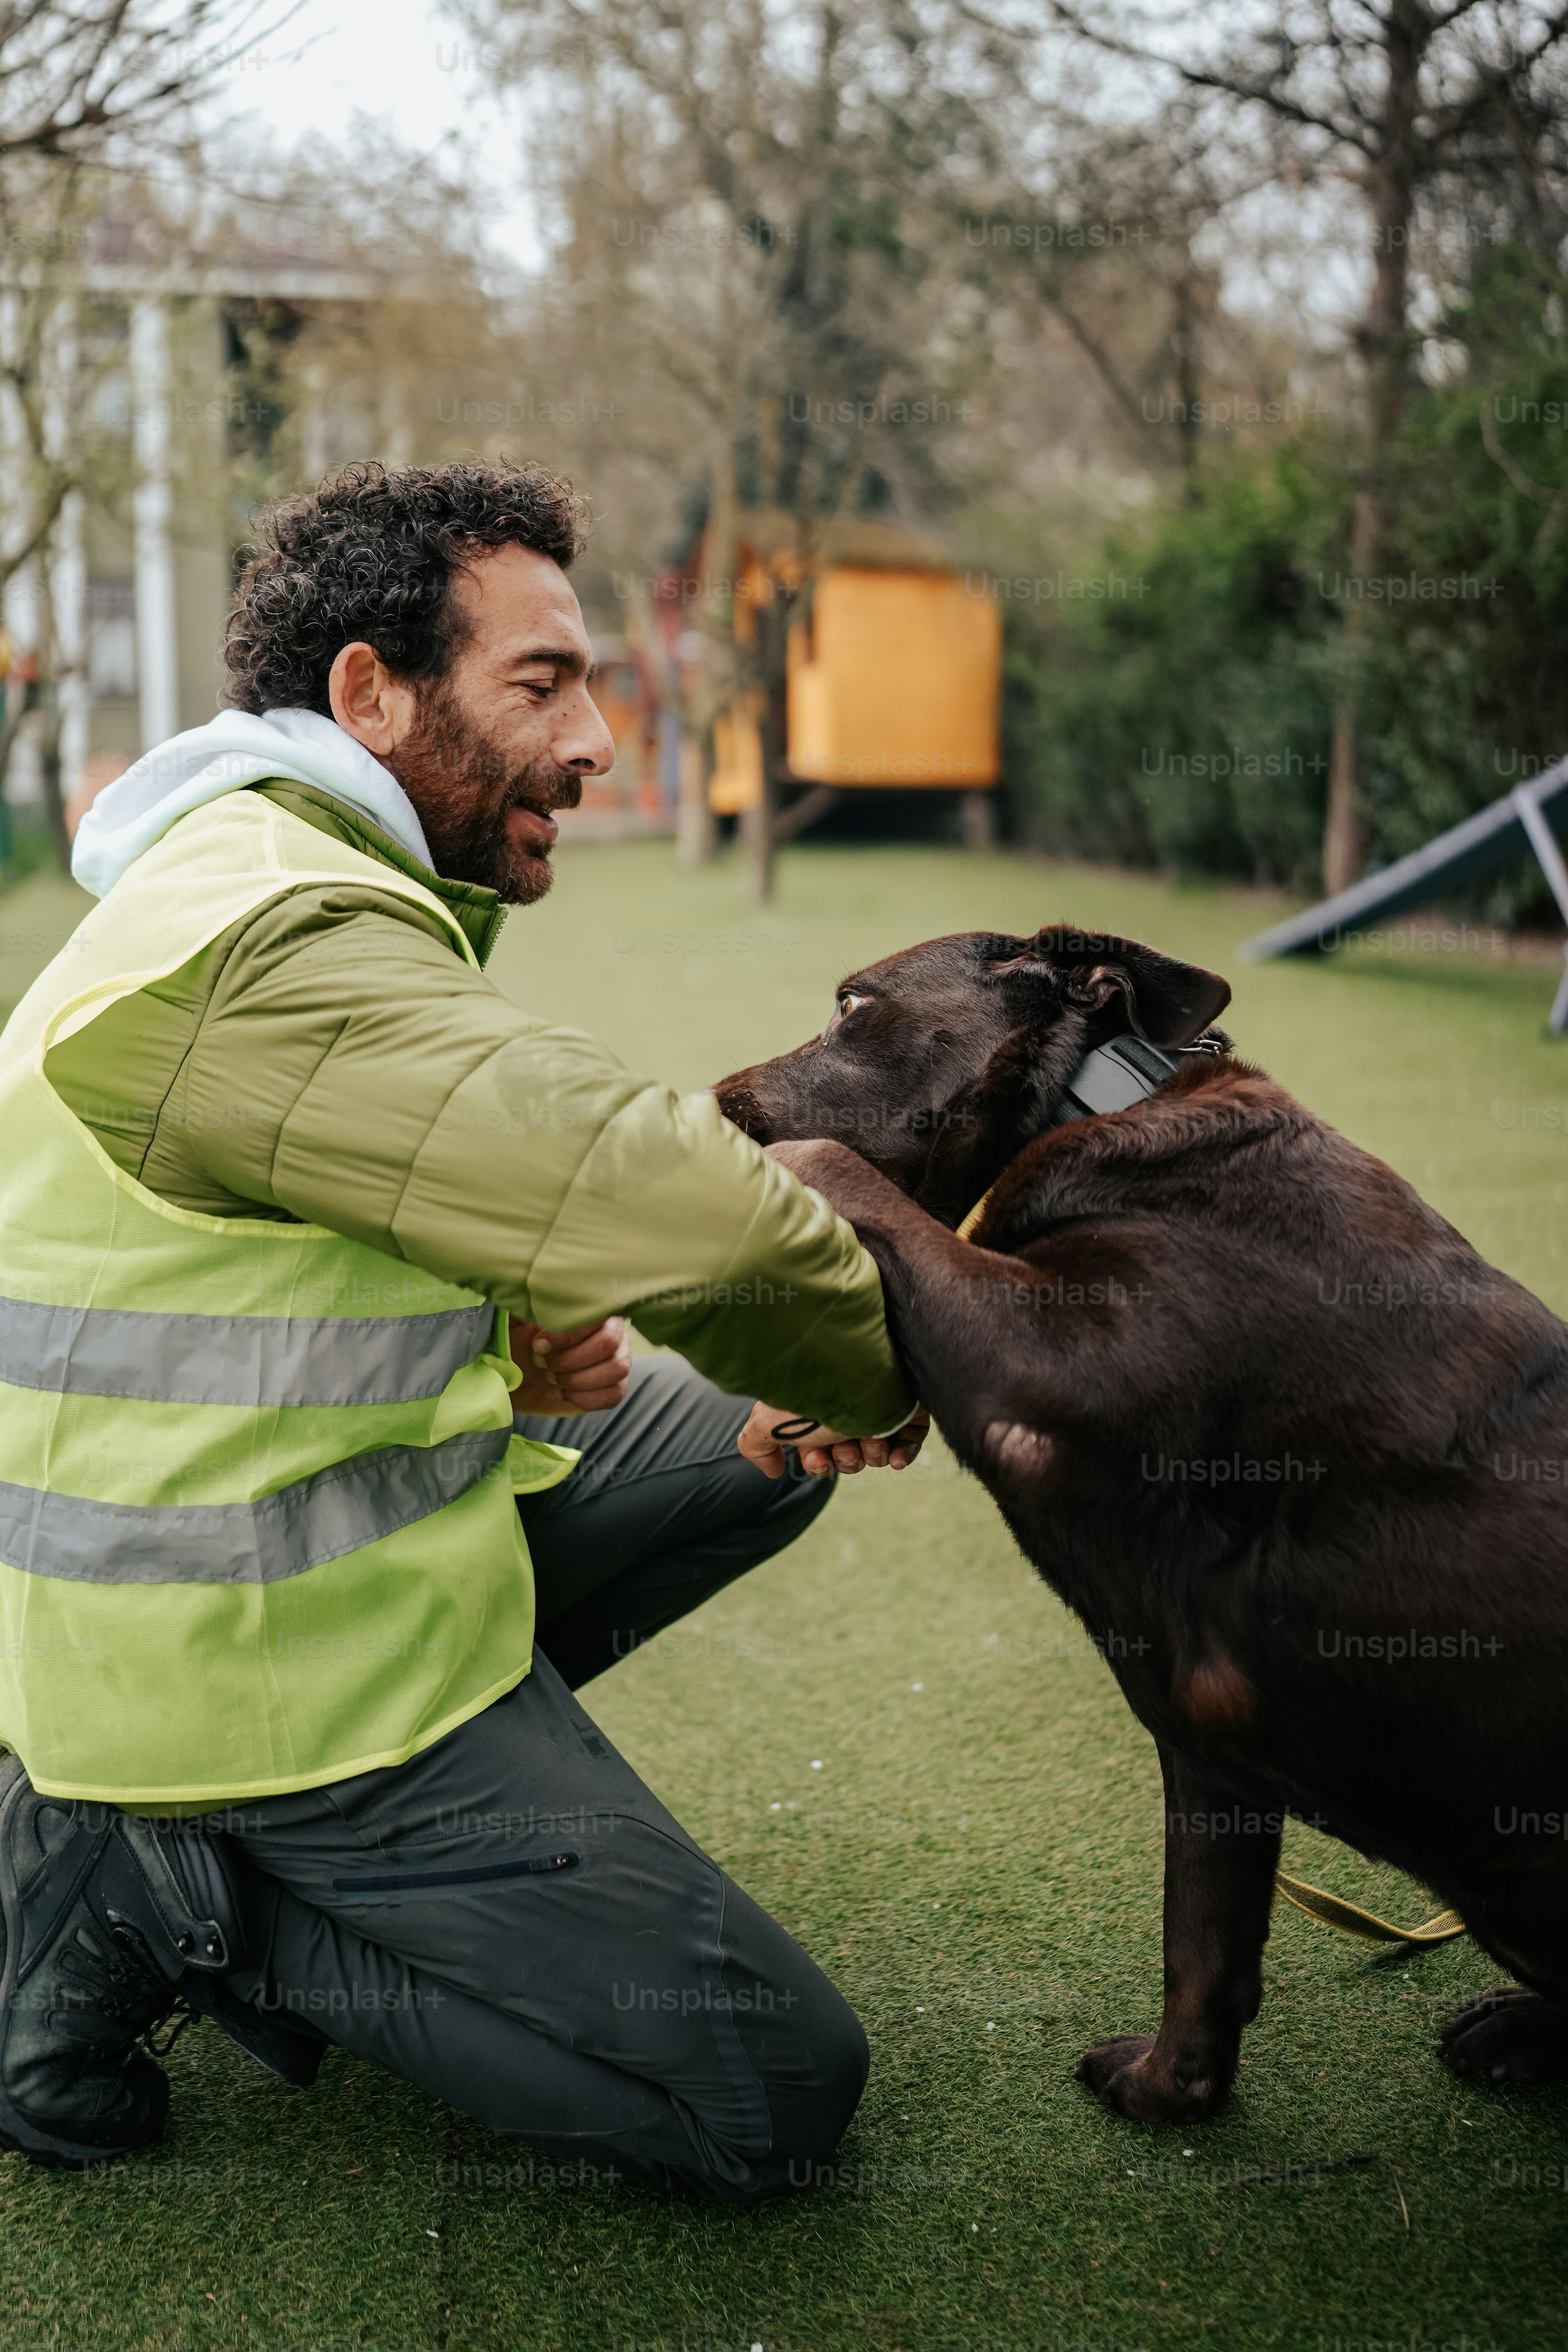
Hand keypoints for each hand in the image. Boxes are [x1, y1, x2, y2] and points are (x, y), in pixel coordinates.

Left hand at [507, 1315, 630, 1416]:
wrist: (520, 1377)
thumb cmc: (520, 1344)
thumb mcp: (516, 1321)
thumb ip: (524, 1305)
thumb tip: (524, 1290)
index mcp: (592, 1310)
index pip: (597, 1315)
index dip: (567, 1334)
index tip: (539, 1344)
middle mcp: (613, 1331)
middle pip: (608, 1343)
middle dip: (569, 1359)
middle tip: (541, 1363)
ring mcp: (619, 1360)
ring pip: (616, 1369)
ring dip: (577, 1378)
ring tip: (551, 1378)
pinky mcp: (615, 1388)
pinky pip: (613, 1394)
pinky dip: (584, 1397)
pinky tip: (562, 1393)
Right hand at [737, 1401, 930, 1480]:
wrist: (867, 1368)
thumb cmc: (817, 1396)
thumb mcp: (769, 1421)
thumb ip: (755, 1444)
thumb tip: (772, 1470)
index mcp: (815, 1409)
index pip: (818, 1450)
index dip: (817, 1464)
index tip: (819, 1461)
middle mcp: (846, 1407)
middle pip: (847, 1455)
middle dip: (844, 1459)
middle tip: (844, 1444)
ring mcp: (879, 1407)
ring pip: (876, 1452)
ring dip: (870, 1452)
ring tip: (870, 1433)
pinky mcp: (908, 1407)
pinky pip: (909, 1442)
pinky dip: (901, 1454)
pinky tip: (895, 1457)